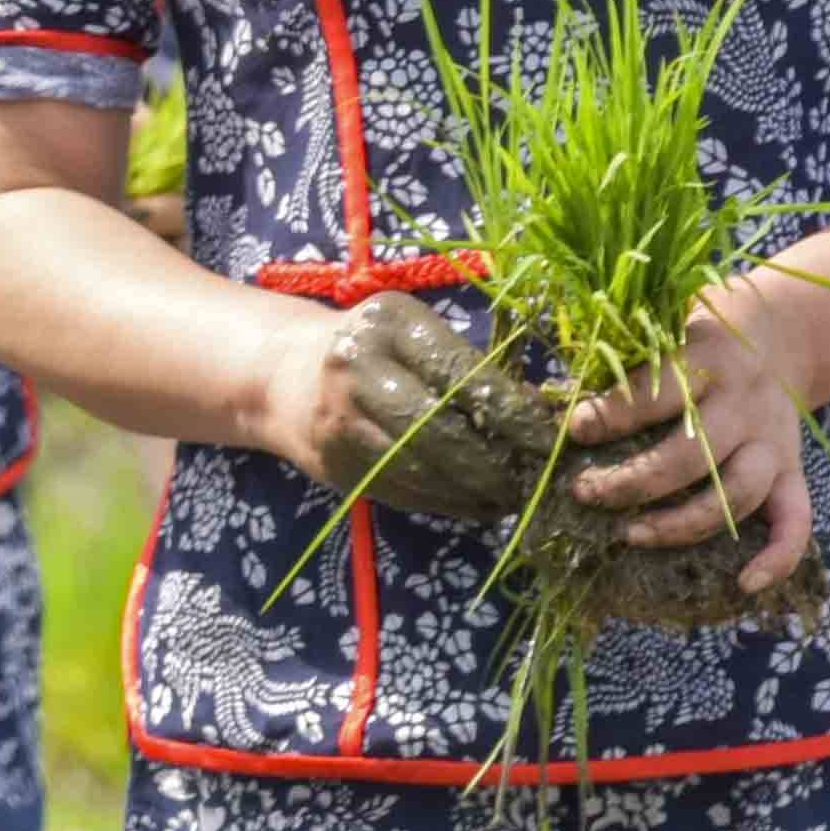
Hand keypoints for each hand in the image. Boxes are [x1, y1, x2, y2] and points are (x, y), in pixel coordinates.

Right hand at [291, 288, 563, 518]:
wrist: (280, 376)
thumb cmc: (372, 348)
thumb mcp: (413, 334)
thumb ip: (467, 366)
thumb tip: (537, 415)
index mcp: (388, 325)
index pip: (463, 376)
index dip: (512, 415)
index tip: (550, 441)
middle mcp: (357, 369)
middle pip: (440, 429)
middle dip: (495, 463)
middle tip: (533, 481)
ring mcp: (339, 421)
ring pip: (422, 469)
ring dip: (474, 492)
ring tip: (512, 498)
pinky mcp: (334, 466)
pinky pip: (402, 493)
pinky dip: (446, 504)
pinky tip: (476, 505)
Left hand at [568, 295, 816, 595]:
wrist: (782, 331)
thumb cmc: (699, 336)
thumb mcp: (664, 328)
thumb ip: (619, 360)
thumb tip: (549, 397)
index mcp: (707, 360)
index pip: (659, 392)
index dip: (614, 414)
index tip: (575, 430)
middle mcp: (744, 404)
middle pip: (693, 454)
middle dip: (634, 481)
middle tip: (585, 492)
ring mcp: (773, 441)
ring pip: (739, 493)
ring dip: (684, 524)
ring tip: (631, 535)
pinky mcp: (793, 469)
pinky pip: (797, 520)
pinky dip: (779, 556)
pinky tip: (746, 584)